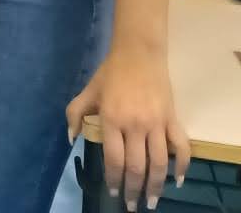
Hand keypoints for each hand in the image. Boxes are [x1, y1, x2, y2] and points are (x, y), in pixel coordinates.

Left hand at [66, 47, 189, 209]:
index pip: (114, 159)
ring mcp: (156, 124)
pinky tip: (178, 180)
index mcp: (112, 119)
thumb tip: (70, 138)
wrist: (138, 54)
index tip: (114, 193)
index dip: (114, 179)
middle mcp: (135, 125)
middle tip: (133, 206)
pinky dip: (182, 166)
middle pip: (137, 166)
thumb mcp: (88, 91)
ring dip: (156, 185)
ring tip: (152, 200)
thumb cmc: (111, 74)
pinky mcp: (172, 120)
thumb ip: (75, 113)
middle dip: (134, 189)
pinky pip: (181, 147)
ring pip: (160, 163)